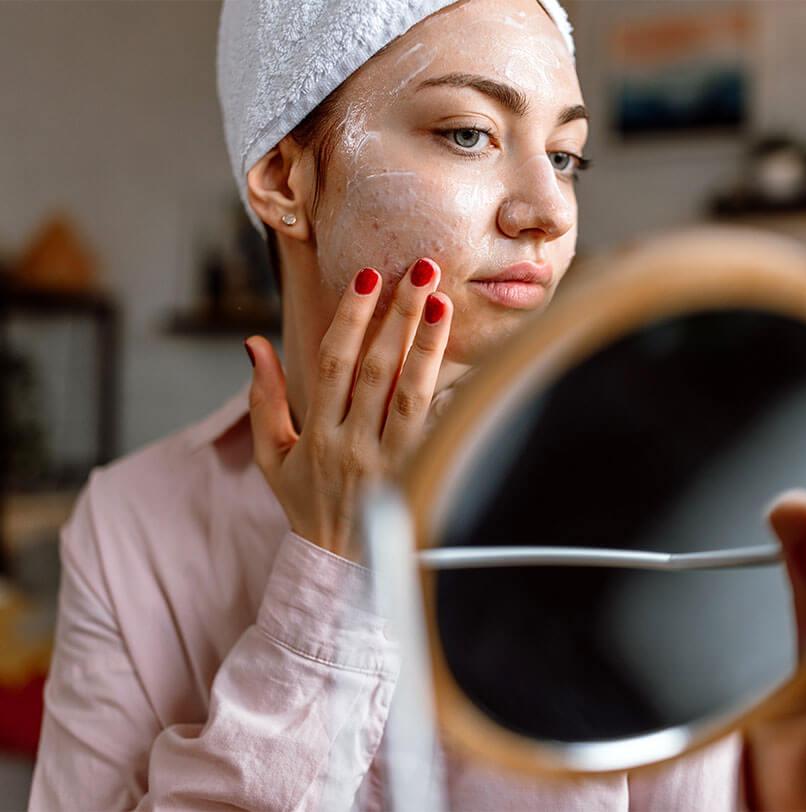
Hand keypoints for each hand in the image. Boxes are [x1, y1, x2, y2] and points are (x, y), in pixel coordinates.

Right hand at [244, 258, 451, 559]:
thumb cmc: (306, 504)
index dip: (350, 319)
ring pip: (409, 395)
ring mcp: (387, 463)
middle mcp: (351, 444)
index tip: (368, 278)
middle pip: (376, 369)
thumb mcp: (273, 457)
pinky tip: (472, 368)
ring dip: (427, 345)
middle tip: (420, 270)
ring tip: (442, 302)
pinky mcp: (418, 479)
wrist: (338, 570)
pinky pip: (438, 433)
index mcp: (315, 434)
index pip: (333, 364)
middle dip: (398, 316)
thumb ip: (264, 400)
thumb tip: (254, 344)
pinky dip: (454, 399)